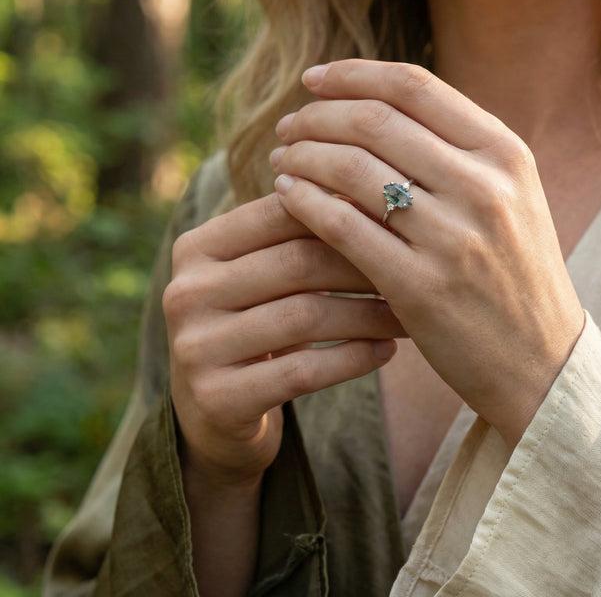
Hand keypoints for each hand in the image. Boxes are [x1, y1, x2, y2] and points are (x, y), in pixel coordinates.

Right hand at [163, 193, 402, 487]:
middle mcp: (186, 291)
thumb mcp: (265, 273)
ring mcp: (195, 347)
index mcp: (197, 246)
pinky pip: (302, 372)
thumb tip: (381, 190)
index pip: (282, 212)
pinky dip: (353, 359)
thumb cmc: (257, 321)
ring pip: (305, 316)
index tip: (398, 221)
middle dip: (365, 266)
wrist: (213, 410)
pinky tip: (386, 352)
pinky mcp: (216, 398)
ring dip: (368, 315)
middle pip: (297, 263)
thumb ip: (301, 232)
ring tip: (407, 315)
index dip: (345, 214)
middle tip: (414, 269)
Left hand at [270, 59, 584, 447]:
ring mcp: (453, 239)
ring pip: (350, 169)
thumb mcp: (511, 196)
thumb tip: (373, 103)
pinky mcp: (420, 288)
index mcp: (506, 154)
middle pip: (375, 121)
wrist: (542, 361)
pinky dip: (304, 202)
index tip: (312, 79)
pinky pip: (342, 226)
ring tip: (282, 160)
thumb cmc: (515, 272)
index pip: (414, 87)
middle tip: (288, 127)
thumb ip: (456, 149)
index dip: (353, 75)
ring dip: (302, 156)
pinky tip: (285, 195)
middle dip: (317, 116)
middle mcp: (484, 188)